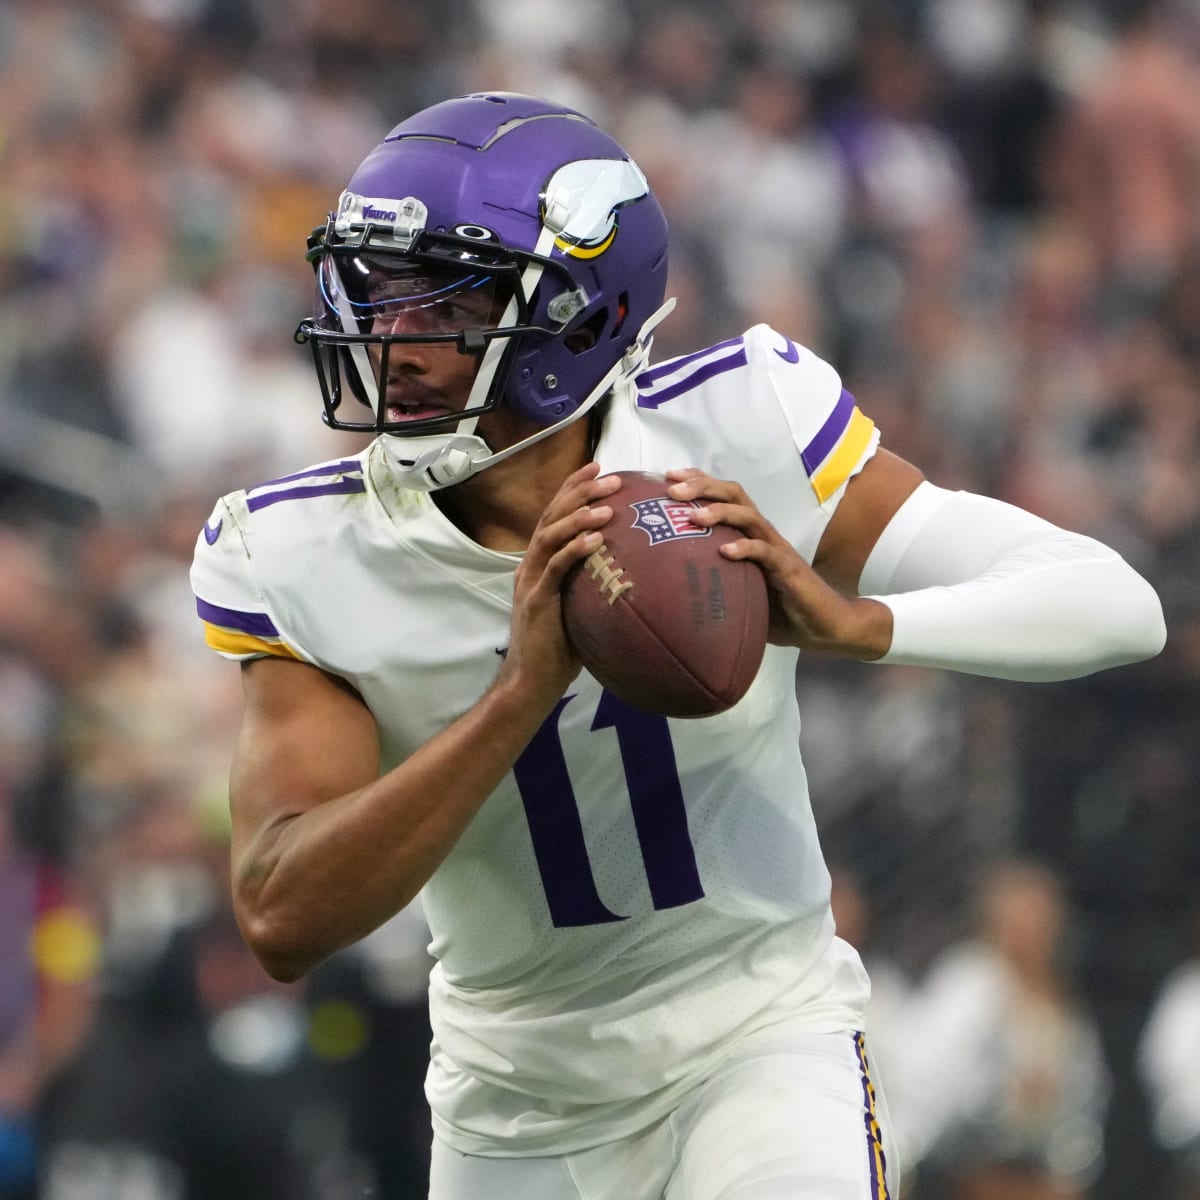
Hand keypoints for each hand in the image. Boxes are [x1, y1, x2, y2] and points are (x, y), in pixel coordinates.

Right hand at [500, 463, 620, 701]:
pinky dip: (575, 549)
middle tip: (610, 476)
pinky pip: (555, 569)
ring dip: (579, 516)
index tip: (599, 467)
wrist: (531, 683)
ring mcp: (530, 582)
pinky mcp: (536, 602)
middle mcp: (531, 566)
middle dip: (580, 492)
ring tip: (607, 503)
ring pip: (550, 536)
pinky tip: (596, 539)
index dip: (574, 488)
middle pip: (552, 516)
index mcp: (539, 563)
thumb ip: (593, 583)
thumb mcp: (580, 606)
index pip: (555, 515)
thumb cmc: (560, 649)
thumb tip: (632, 568)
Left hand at [665, 469, 892, 659]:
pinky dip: (746, 548)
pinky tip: (726, 552)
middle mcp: (762, 534)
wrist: (822, 625)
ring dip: (720, 512)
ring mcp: (776, 549)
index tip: (668, 478)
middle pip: (734, 495)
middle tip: (672, 491)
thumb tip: (670, 590)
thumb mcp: (736, 591)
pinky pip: (766, 552)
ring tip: (694, 517)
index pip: (724, 496)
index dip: (699, 482)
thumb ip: (711, 582)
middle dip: (702, 487)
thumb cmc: (778, 608)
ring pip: (749, 516)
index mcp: (749, 534)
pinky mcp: (788, 569)